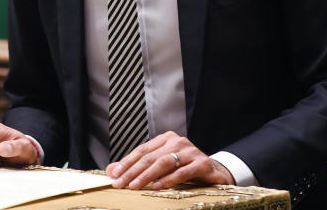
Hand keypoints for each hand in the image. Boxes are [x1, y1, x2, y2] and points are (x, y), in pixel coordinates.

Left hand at [105, 131, 234, 189]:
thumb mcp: (160, 166)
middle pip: (150, 156)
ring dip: (147, 175)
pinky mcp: (202, 163)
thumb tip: (112, 171)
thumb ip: (137, 167)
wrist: (214, 173)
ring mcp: (191, 151)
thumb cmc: (184, 168)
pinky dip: (168, 179)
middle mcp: (178, 141)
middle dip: (133, 171)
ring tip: (135, 185)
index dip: (127, 162)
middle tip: (120, 183)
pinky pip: (182, 172)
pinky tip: (157, 187)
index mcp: (166, 139)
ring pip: (164, 162)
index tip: (114, 174)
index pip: (142, 150)